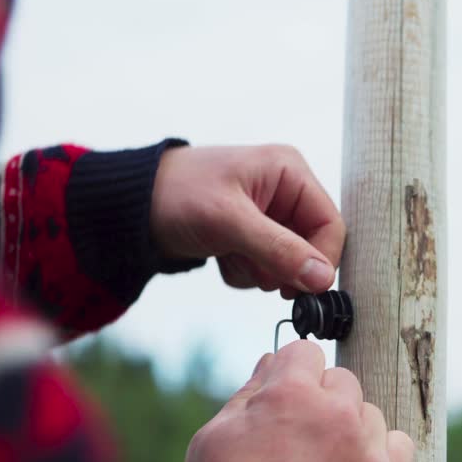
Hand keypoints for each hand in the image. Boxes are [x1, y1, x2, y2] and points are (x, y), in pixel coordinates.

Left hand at [151, 144, 343, 295]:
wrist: (131, 207)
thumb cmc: (178, 196)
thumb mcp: (229, 222)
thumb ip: (279, 250)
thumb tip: (323, 279)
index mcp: (289, 171)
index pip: (329, 224)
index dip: (321, 260)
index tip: (302, 290)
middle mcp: (285, 190)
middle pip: (312, 247)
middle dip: (281, 267)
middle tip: (254, 270)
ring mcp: (269, 215)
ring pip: (289, 263)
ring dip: (260, 272)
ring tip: (228, 256)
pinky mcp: (252, 235)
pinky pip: (266, 268)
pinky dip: (245, 272)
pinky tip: (220, 257)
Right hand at [173, 341, 414, 461]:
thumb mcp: (214, 438)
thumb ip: (248, 395)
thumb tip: (271, 363)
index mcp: (290, 393)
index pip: (304, 353)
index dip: (290, 376)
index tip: (283, 400)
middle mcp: (335, 413)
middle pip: (341, 381)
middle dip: (320, 402)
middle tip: (298, 440)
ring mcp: (366, 450)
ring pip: (369, 414)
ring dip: (350, 430)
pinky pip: (400, 446)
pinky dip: (382, 454)